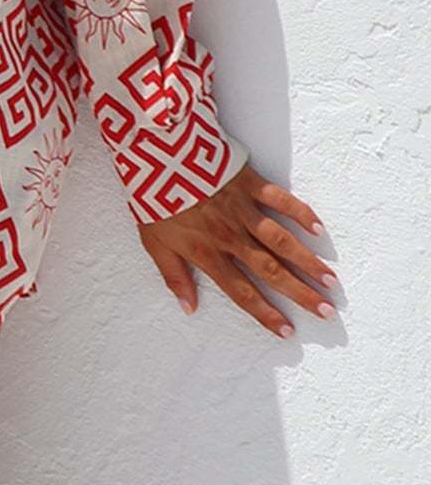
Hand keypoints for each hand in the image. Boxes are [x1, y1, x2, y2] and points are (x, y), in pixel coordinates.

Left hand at [138, 159, 339, 338]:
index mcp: (207, 253)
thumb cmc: (152, 197)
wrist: (156, 153)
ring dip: (308, 261)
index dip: (265, 313)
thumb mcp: (153, 242)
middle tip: (327, 311)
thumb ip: (173, 276)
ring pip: (281, 240)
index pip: (241, 291)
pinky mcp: (248, 182)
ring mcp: (242, 209)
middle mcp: (231, 236)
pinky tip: (319, 229)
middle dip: (300, 293)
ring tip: (331, 280)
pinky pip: (279, 199)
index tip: (288, 332)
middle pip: (271, 270)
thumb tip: (188, 308)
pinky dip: (300, 213)